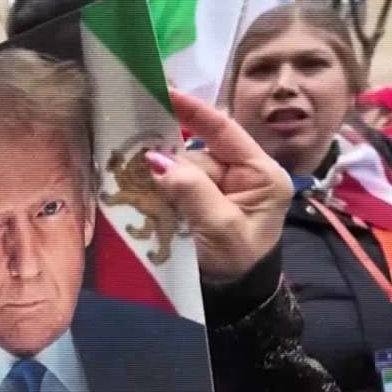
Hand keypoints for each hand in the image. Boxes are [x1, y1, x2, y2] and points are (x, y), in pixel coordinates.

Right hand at [147, 89, 292, 284]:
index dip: (194, 110)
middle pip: (195, 152)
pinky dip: (156, 190)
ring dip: (156, 176)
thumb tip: (157, 160)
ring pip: (179, 170)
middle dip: (166, 154)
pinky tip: (138, 190)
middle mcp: (240, 174)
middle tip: (131, 147)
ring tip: (130, 179)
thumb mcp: (220, 228)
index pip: (225, 130)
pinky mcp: (200, 202)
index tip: (165, 90)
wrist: (236, 301)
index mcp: (261, 174)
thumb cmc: (239, 263)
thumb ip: (191, 191)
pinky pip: (174, 187)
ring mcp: (219, 188)